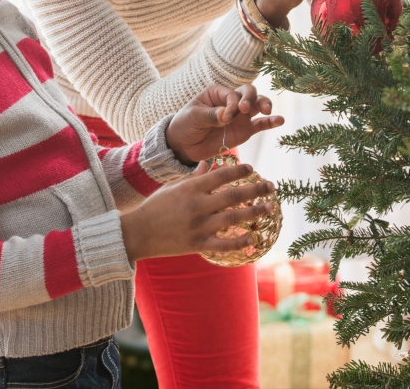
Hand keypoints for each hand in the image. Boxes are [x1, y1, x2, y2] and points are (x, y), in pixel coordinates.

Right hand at [119, 160, 276, 261]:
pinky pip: (224, 245)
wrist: (138, 233)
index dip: (239, 171)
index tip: (252, 168)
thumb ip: (193, 177)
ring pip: (234, 218)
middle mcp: (198, 205)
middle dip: (256, 189)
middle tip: (271, 186)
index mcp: (191, 188)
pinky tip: (254, 239)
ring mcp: (200, 226)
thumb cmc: (155, 207)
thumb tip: (208, 165)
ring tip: (270, 207)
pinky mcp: (199, 244)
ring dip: (255, 212)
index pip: (221, 175)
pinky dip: (241, 242)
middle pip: (234, 196)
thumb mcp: (173, 187)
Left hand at [166, 83, 283, 164]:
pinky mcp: (244, 130)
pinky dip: (270, 122)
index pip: (232, 94)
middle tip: (245, 109)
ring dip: (264, 105)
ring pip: (258, 105)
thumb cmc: (185, 124)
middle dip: (250, 99)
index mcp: (218, 93)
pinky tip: (280, 120)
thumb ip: (211, 115)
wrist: (183, 145)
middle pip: (249, 93)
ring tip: (267, 111)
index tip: (224, 117)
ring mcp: (240, 116)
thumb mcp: (194, 117)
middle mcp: (232, 101)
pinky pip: (260, 125)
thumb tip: (227, 116)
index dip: (232, 104)